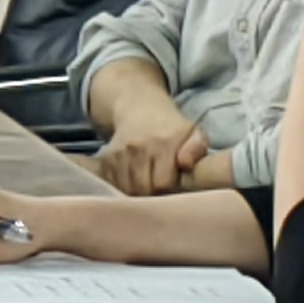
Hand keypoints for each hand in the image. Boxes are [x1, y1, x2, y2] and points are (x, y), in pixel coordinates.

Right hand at [92, 104, 208, 198]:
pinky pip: (112, 182)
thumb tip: (186, 164)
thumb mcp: (193, 132)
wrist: (137, 108)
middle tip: (159, 190)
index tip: (173, 186)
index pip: (163, 183)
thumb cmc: (171, 128)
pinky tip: (131, 182)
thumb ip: (197, 148)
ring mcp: (120, 153)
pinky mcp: (106, 158)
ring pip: (126, 188)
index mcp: (163, 144)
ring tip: (146, 185)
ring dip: (136, 192)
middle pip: (143, 188)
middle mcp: (138, 148)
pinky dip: (121, 186)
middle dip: (152, 194)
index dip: (169, 189)